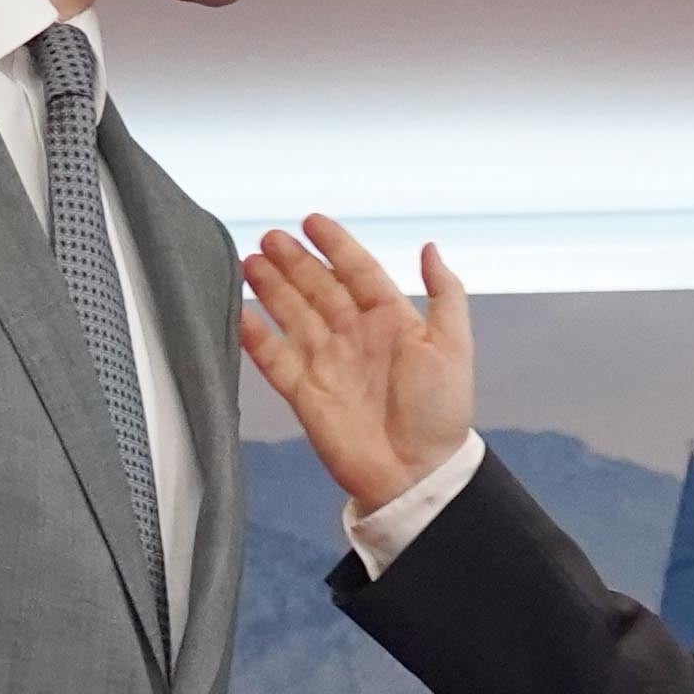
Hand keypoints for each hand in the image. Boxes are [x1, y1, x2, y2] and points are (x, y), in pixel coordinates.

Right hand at [240, 217, 476, 512]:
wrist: (417, 473)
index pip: (358, 271)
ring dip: (271, 288)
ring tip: (248, 261)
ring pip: (292, 315)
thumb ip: (445, 293)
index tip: (312, 221)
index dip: (335, 245)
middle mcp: (355, 337)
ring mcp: (327, 363)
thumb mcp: (453, 346)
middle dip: (293, 262)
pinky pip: (274, 358)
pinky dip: (256, 336)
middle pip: (317, 288)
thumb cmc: (440, 413)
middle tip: (269, 237)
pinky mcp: (304, 393)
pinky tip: (239, 312)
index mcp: (391, 321)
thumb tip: (430, 247)